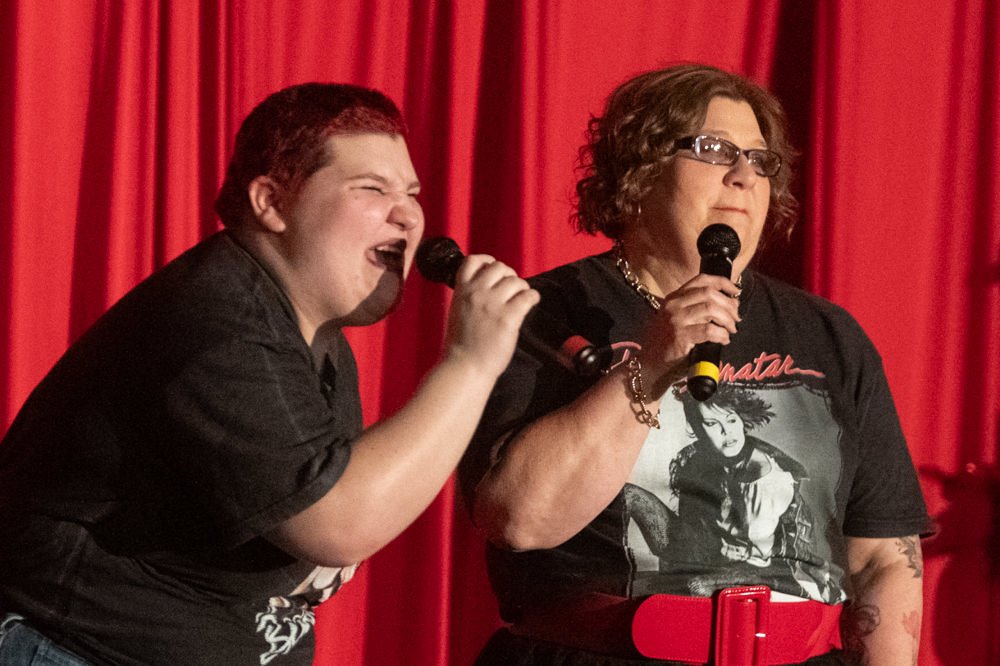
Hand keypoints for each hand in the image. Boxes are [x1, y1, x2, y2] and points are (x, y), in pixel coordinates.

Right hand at [444, 255, 538, 377]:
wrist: (465, 367)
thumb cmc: (461, 346)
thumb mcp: (458, 313)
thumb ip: (470, 298)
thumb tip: (489, 288)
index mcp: (461, 291)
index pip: (473, 260)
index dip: (486, 261)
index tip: (493, 267)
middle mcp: (477, 293)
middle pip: (499, 267)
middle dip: (508, 275)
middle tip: (512, 288)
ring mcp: (493, 304)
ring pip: (515, 281)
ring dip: (522, 287)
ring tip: (521, 298)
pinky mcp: (509, 318)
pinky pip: (528, 296)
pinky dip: (533, 297)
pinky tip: (532, 302)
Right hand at [640, 273, 740, 387]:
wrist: (649, 365)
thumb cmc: (667, 345)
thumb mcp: (677, 320)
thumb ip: (697, 310)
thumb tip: (729, 304)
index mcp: (674, 298)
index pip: (701, 280)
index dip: (722, 283)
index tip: (735, 291)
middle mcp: (673, 305)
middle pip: (709, 293)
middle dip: (729, 304)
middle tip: (736, 317)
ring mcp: (675, 320)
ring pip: (711, 309)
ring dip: (727, 319)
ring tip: (731, 330)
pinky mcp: (680, 336)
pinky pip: (709, 330)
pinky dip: (722, 335)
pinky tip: (724, 340)